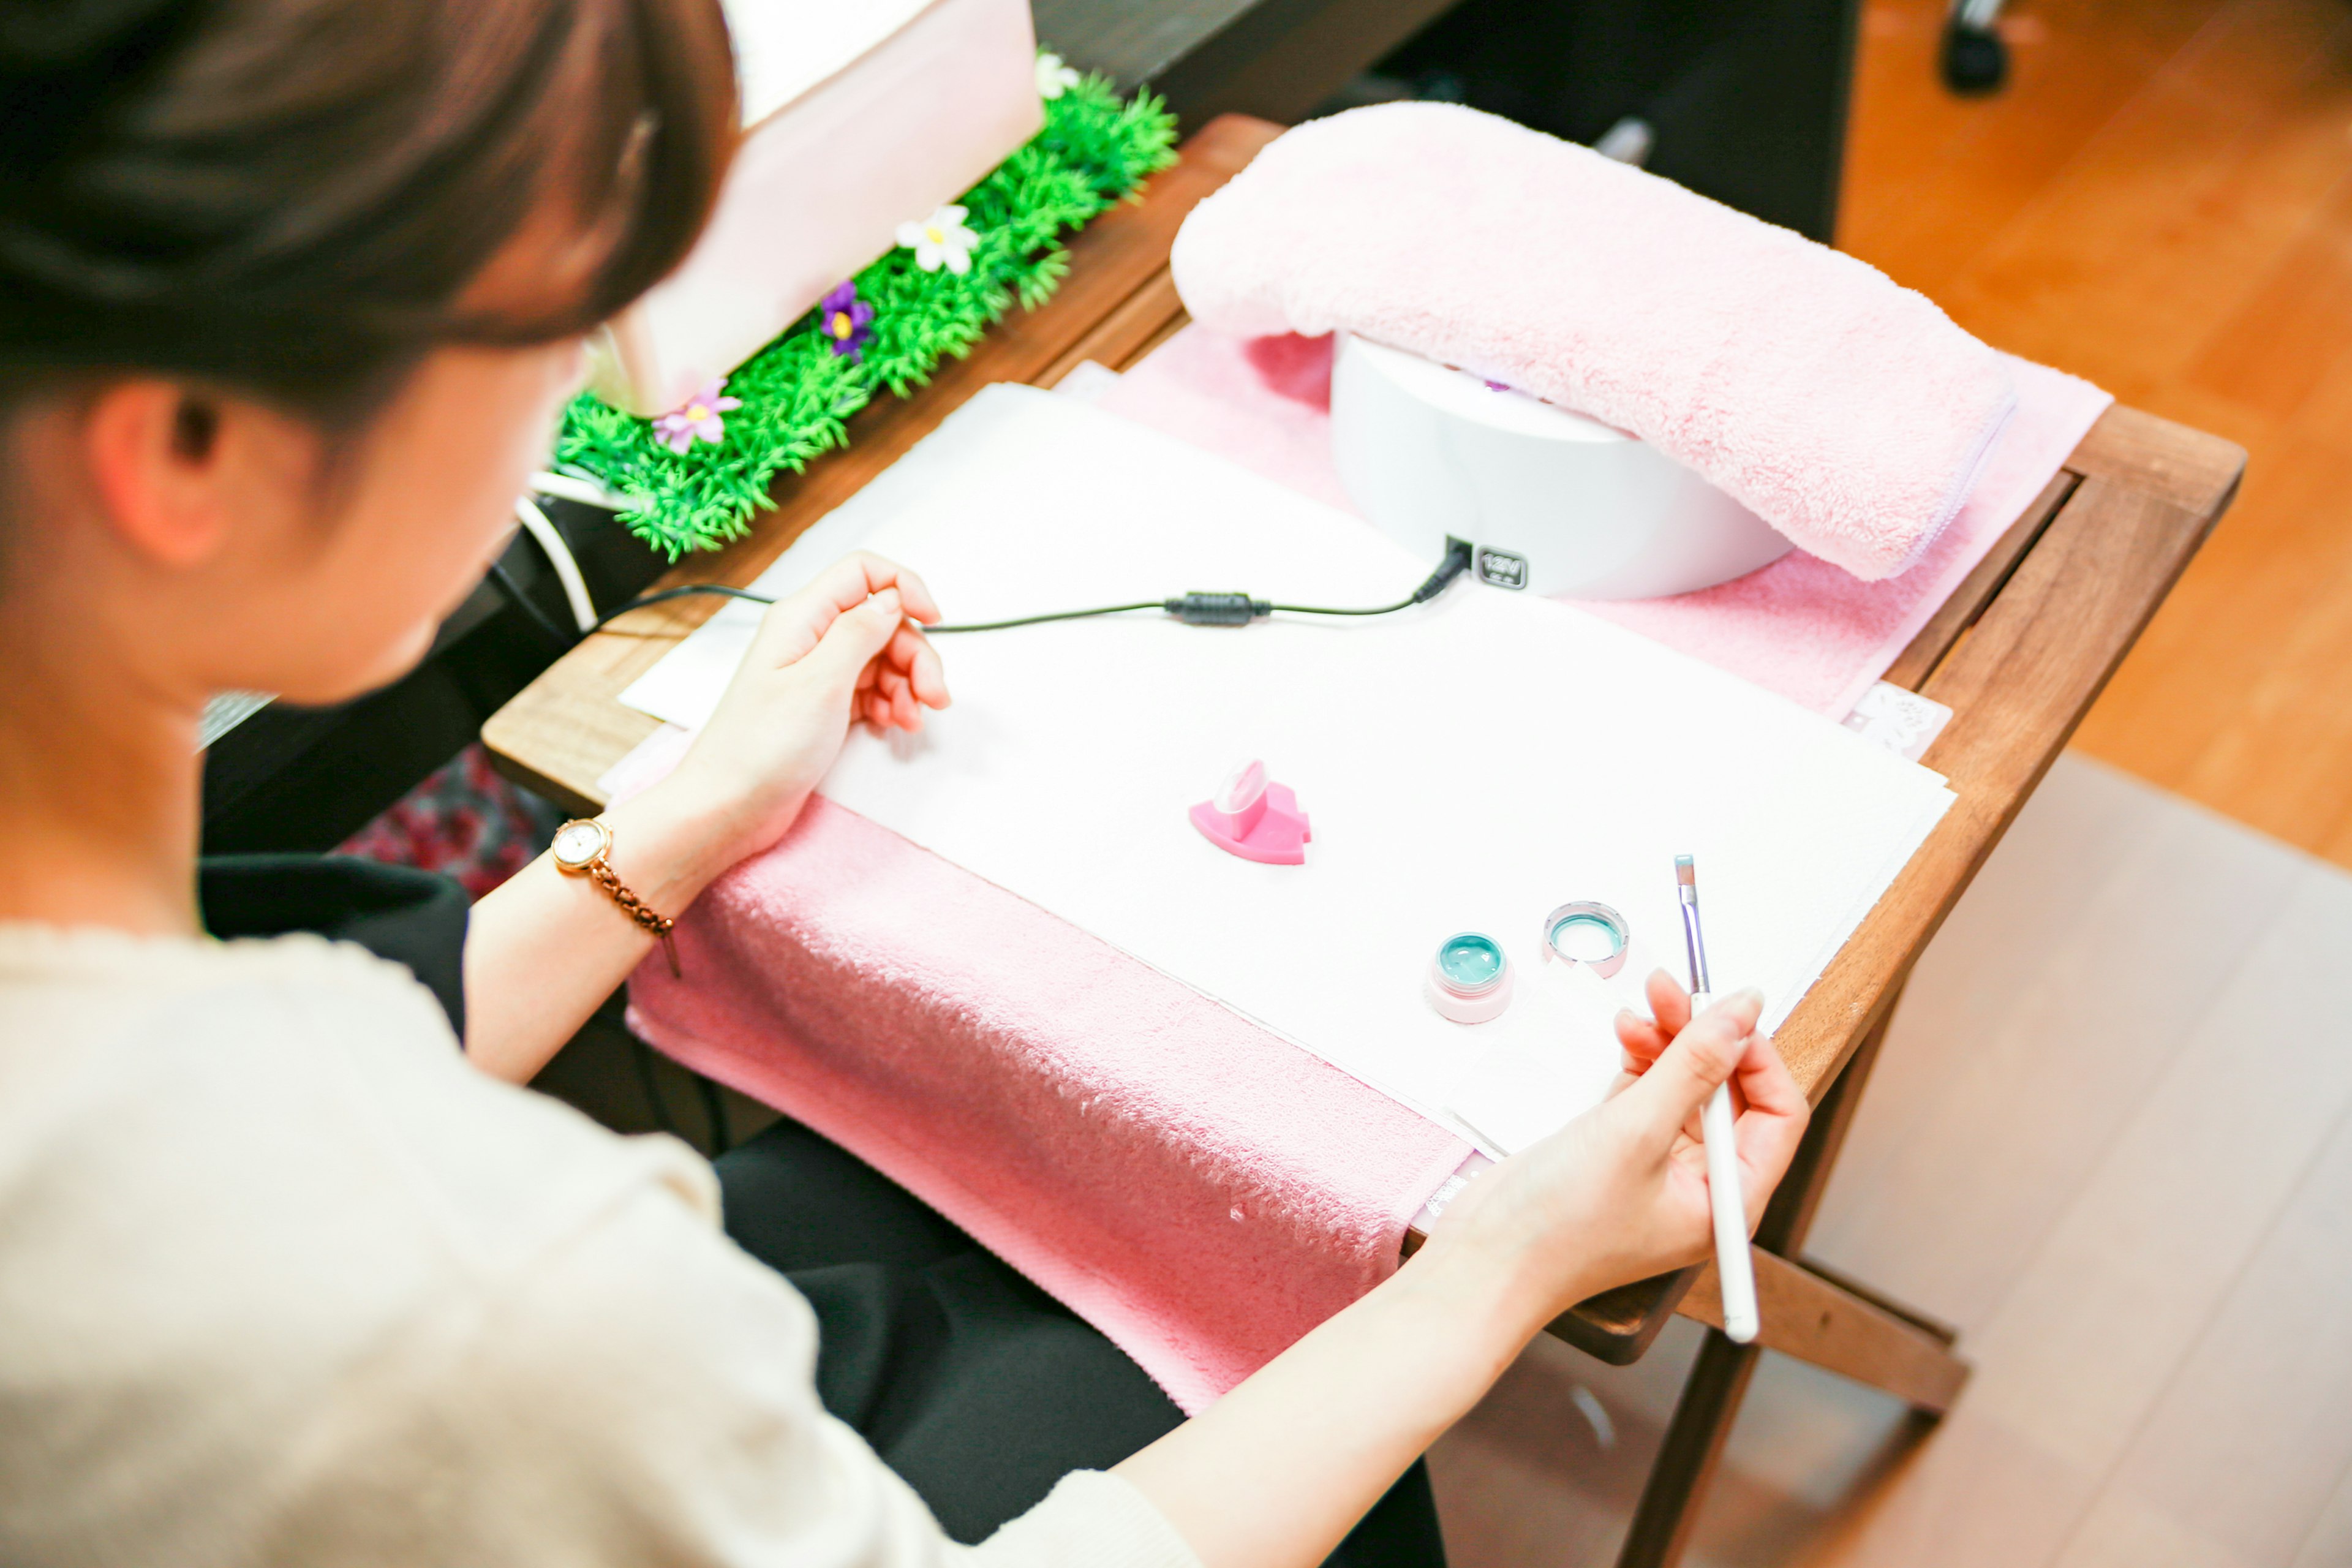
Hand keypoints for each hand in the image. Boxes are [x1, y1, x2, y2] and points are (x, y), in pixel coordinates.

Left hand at [650, 552, 950, 872]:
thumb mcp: (820, 682)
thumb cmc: (759, 748)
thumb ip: (860, 633)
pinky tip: (896, 724)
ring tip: (913, 719)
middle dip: (916, 654)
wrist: (728, 805)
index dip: (905, 587)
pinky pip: (871, 689)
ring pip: (882, 658)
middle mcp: (809, 638)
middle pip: (882, 622)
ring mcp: (816, 673)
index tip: (934, 620)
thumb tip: (893, 599)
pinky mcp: (823, 705)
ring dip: (909, 684)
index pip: (863, 573)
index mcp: (801, 618)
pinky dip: (892, 703)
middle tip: (933, 695)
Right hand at [1418, 974, 1807, 1332]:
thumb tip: (1742, 1013)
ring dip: (1669, 1042)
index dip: (1757, 1057)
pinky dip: (1641, 1060)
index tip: (1728, 1011)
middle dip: (1705, 1038)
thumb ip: (1693, 1066)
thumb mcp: (1635, 1134)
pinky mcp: (1618, 1152)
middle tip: (1672, 992)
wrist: (1485, 1262)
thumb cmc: (1560, 1229)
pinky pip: (1648, 1093)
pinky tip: (1627, 1034)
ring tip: (1641, 1007)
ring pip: (1685, 1086)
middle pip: (1728, 1093)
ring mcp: (1658, 1169)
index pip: (1776, 1116)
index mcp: (1727, 1202)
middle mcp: (1701, 1187)